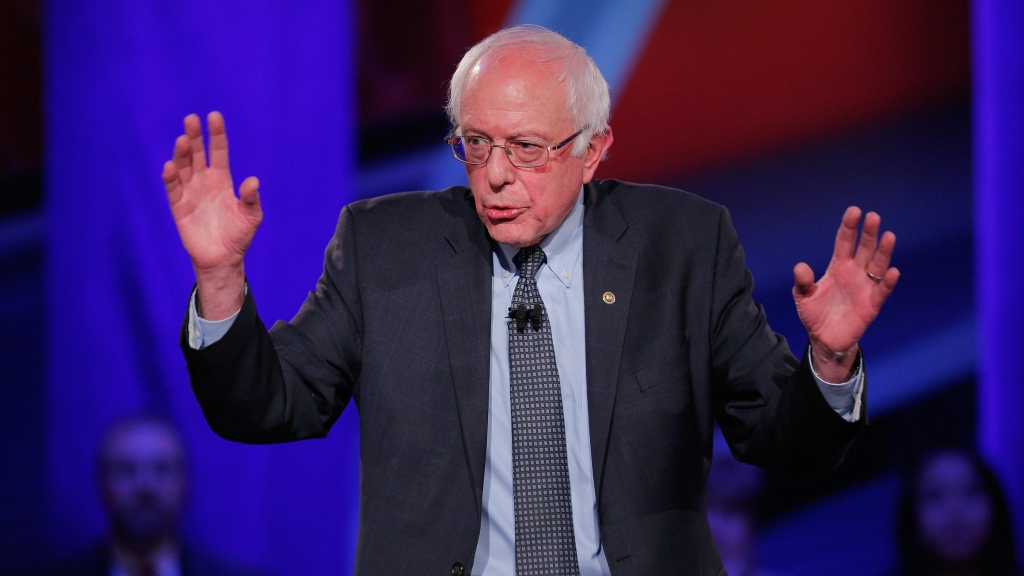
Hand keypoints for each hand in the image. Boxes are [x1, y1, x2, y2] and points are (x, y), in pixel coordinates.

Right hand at [162, 112, 261, 318]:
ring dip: (181, 154)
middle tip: (191, 119)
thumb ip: (251, 199)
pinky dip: (171, 178)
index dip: (216, 135)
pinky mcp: (179, 207)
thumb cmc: (238, 235)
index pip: (218, 152)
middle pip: (197, 154)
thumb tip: (253, 181)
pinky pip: (173, 189)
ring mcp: (190, 192)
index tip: (214, 117)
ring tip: (182, 140)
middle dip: (194, 137)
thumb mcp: (251, 217)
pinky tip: (170, 166)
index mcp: (222, 180)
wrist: (223, 258)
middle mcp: (204, 181)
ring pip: (183, 167)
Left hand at [793, 207, 898, 381]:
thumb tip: (800, 266)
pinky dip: (887, 282)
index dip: (849, 227)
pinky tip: (892, 271)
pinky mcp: (872, 305)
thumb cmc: (815, 314)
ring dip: (883, 252)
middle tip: (873, 217)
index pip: (844, 242)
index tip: (854, 211)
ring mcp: (865, 287)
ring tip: (888, 236)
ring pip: (876, 266)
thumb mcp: (803, 297)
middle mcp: (854, 273)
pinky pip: (882, 291)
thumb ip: (803, 282)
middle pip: (864, 249)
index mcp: (838, 267)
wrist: (824, 339)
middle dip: (868, 234)